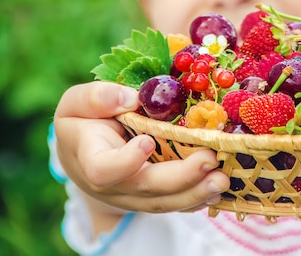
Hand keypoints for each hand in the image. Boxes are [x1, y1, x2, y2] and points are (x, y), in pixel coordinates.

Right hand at [53, 81, 229, 214]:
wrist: (84, 152)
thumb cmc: (82, 122)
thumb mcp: (77, 102)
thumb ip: (97, 98)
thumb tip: (130, 98)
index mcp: (91, 159)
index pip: (104, 170)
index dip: (126, 161)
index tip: (146, 141)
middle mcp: (114, 185)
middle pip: (147, 188)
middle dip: (181, 177)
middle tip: (210, 159)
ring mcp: (134, 196)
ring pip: (165, 202)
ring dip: (197, 192)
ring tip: (223, 178)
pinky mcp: (153, 197)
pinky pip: (176, 203)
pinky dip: (199, 198)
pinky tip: (220, 188)